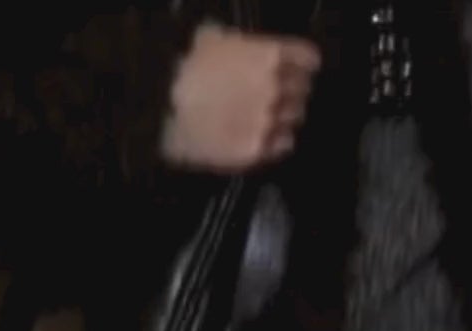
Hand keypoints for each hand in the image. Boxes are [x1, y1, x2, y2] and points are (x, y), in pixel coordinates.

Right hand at [161, 24, 321, 172]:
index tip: (301, 69)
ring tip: (270, 115)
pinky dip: (280, 138)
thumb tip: (238, 43)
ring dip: (286, 115)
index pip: (309, 60)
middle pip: (303, 91)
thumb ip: (237, 42)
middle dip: (294, 90)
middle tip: (281, 93)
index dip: (304, 64)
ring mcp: (270, 122)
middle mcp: (277, 89)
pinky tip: (266, 134)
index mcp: (271, 57)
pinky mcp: (259, 149)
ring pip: (295, 118)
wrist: (162, 112)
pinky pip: (285, 143)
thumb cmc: (185, 71)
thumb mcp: (211, 40)